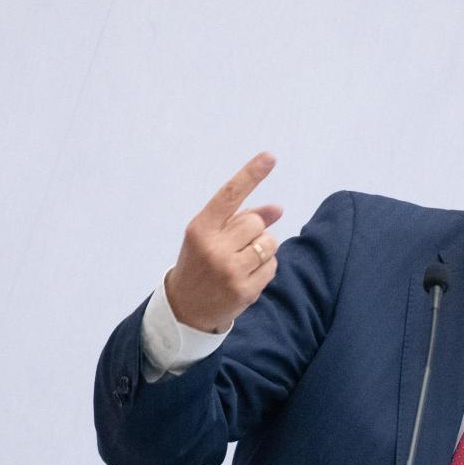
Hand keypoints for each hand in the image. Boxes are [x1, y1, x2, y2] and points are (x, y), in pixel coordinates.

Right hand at [165, 152, 283, 332]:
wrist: (185, 308)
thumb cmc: (200, 263)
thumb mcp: (210, 236)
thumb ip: (241, 218)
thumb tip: (278, 209)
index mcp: (200, 228)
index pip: (229, 195)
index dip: (251, 174)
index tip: (270, 157)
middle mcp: (213, 248)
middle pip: (256, 222)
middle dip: (254, 231)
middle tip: (236, 246)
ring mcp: (229, 271)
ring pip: (269, 243)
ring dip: (262, 249)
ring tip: (241, 262)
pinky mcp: (244, 290)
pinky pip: (272, 266)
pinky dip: (265, 269)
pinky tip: (246, 277)